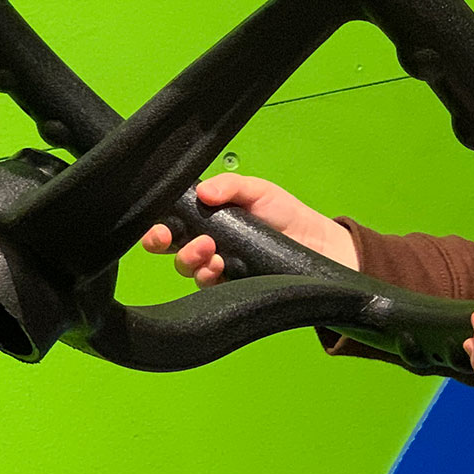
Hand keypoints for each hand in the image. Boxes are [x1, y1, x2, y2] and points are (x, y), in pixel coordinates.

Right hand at [140, 174, 356, 285]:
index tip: (158, 226)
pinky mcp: (232, 286)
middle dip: (161, 244)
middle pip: (170, 248)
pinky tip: (219, 267)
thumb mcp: (258, 190)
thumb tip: (202, 192)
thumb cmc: (285, 213)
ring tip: (210, 252)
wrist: (316, 243)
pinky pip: (208, 287)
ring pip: (187, 269)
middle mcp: (206, 242)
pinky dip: (207, 277)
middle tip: (170, 239)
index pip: (171, 221)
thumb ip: (230, 186)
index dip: (156, 225)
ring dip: (189, 260)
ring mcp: (217, 266)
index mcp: (206, 217)